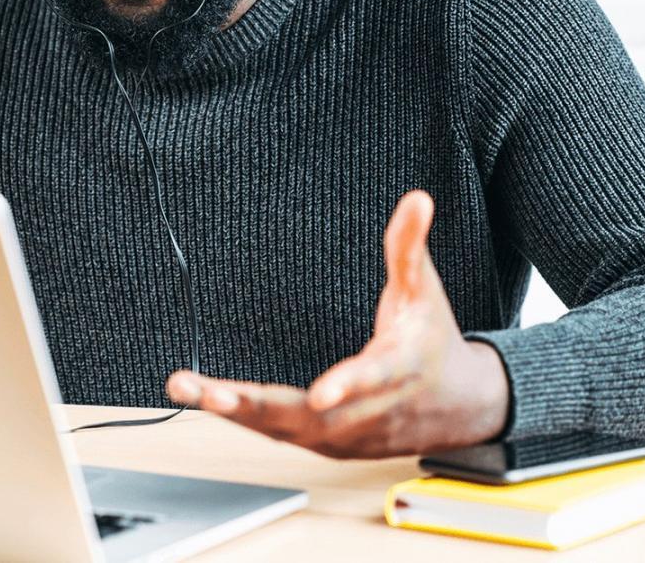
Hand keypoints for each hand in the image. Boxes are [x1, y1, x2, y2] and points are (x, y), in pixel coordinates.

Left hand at [167, 190, 510, 458]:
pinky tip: (207, 401)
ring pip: (286, 429)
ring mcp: (348, 435)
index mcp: (398, 369)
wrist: (457, 405)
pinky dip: (244, 420)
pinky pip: (280, 433)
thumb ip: (410, 246)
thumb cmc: (432, 341)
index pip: (373, 380)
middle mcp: (369, 412)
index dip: (347, 386)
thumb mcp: (425, 291)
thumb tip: (417, 198)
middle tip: (209, 393)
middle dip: (256, 407)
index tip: (322, 394)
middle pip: (311, 418)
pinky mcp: (329, 445)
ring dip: (235, 413)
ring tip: (187, 389)